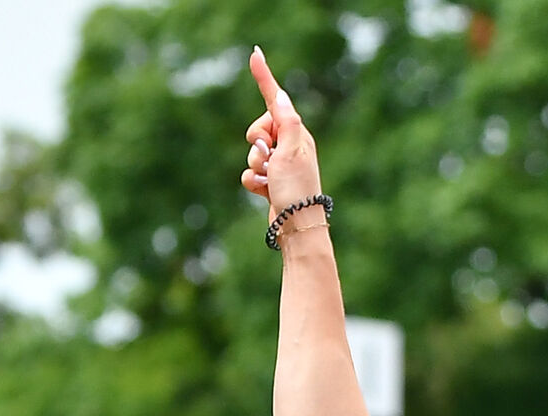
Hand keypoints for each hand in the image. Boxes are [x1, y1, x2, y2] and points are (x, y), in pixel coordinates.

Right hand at [243, 47, 324, 228]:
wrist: (296, 229)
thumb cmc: (296, 190)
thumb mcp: (291, 150)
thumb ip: (286, 121)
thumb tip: (282, 95)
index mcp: (298, 134)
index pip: (276, 100)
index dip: (264, 77)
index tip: (255, 53)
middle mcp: (289, 147)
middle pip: (258, 128)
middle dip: (256, 141)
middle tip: (269, 156)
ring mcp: (279, 166)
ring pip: (252, 152)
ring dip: (255, 165)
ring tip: (270, 180)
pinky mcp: (270, 183)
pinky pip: (249, 173)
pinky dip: (252, 182)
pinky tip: (264, 193)